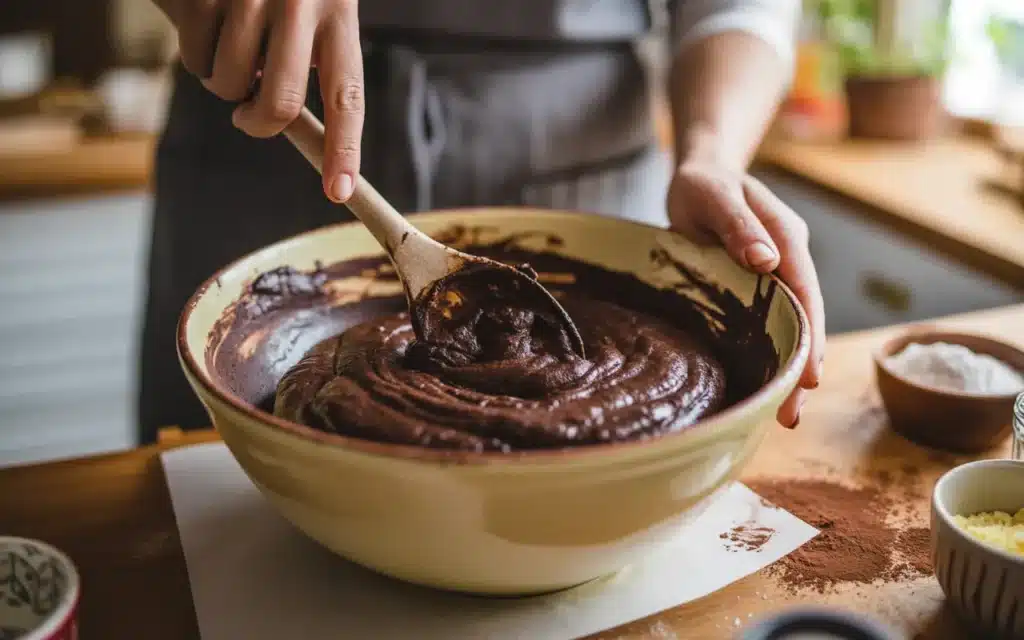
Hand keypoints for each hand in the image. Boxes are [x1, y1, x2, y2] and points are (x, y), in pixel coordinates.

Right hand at [155, 0, 362, 202]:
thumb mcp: (311, 8)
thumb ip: (306, 61)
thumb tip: (286, 125)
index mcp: (338, 14)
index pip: (346, 96)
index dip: (344, 148)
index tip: (338, 190)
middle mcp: (300, 4)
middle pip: (280, 104)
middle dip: (257, 122)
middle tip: (247, 115)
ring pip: (229, 82)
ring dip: (221, 79)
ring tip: (229, 44)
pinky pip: (194, 54)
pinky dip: (194, 51)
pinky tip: (206, 19)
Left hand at [667, 157, 825, 427]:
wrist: (700, 174)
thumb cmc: (704, 184)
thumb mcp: (715, 196)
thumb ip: (738, 226)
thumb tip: (768, 261)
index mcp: (786, 236)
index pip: (804, 292)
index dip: (808, 336)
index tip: (808, 376)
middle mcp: (787, 258)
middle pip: (803, 318)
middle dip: (801, 366)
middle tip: (791, 415)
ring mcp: (775, 273)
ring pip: (788, 325)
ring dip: (787, 366)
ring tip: (782, 414)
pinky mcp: (756, 286)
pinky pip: (766, 322)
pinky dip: (768, 352)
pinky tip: (762, 382)